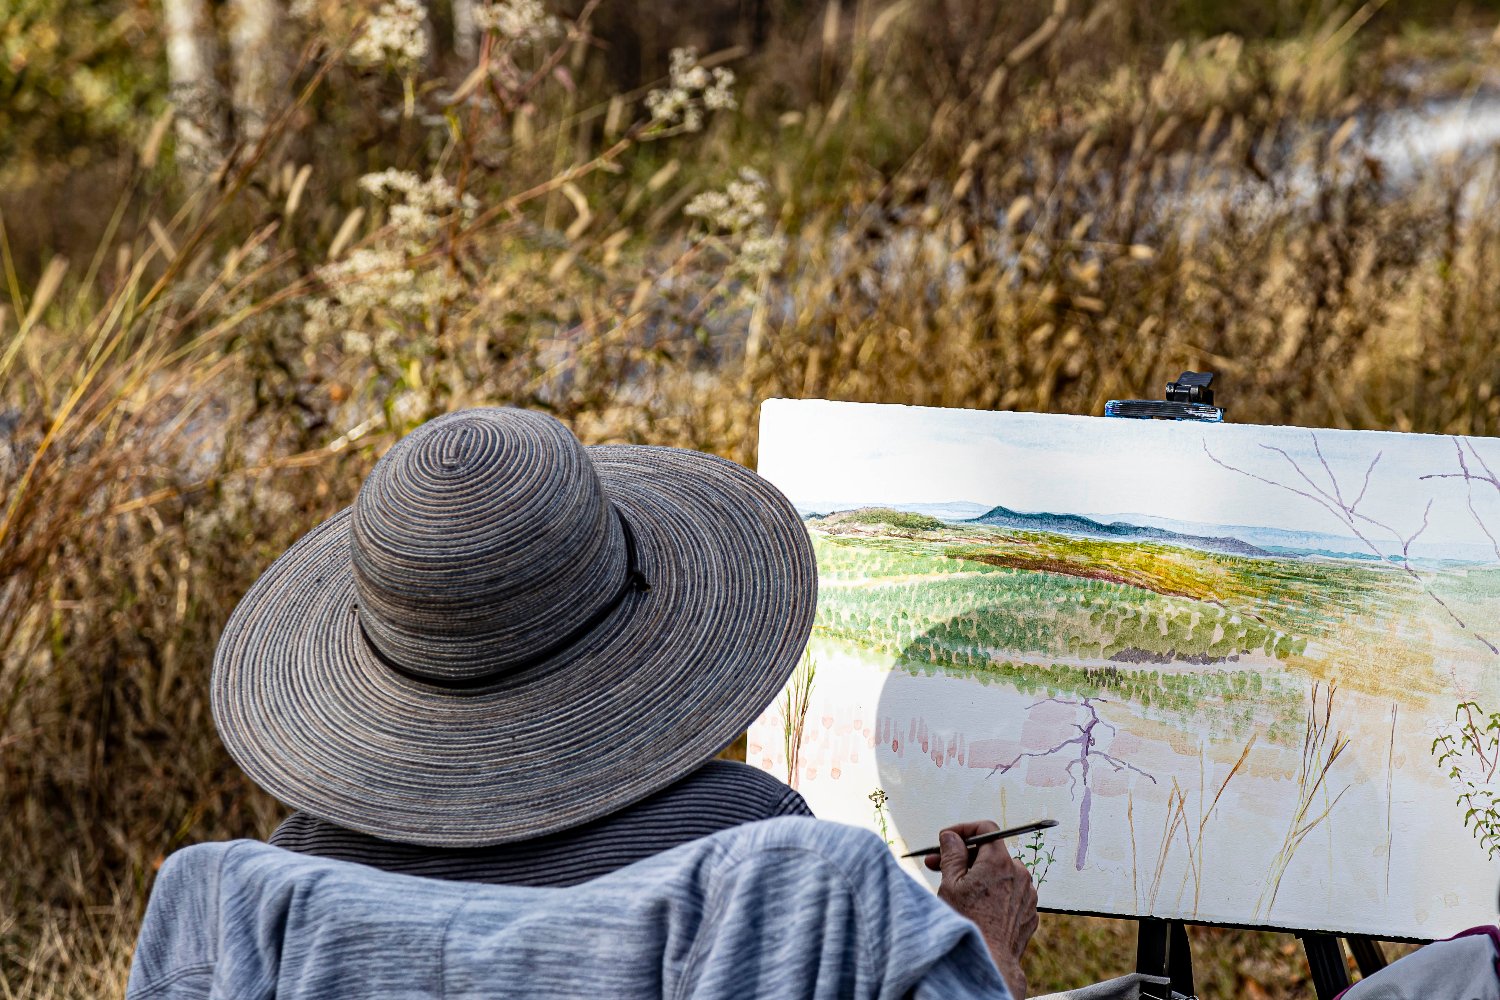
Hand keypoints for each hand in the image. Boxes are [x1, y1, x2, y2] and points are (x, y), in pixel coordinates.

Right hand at [924, 820, 1038, 997]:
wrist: (989, 960)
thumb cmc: (967, 922)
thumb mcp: (950, 883)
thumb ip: (952, 853)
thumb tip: (951, 836)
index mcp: (999, 861)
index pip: (985, 829)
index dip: (964, 830)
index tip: (948, 839)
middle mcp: (1019, 873)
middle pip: (991, 852)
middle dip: (965, 856)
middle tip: (939, 865)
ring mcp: (1028, 894)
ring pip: (1001, 874)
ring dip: (981, 876)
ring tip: (960, 892)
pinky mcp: (1030, 912)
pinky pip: (1011, 894)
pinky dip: (995, 894)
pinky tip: (978, 908)